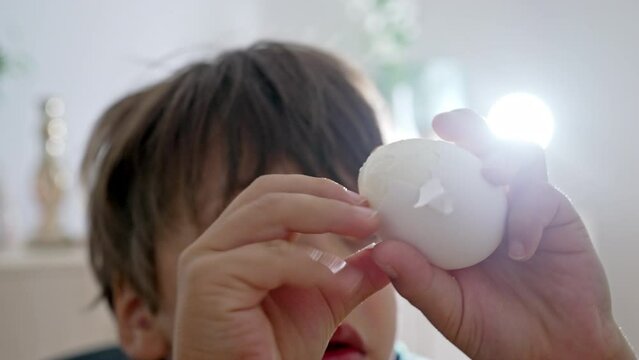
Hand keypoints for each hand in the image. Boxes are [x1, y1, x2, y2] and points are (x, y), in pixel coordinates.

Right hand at [172, 174, 388, 358]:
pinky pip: (270, 258)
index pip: (273, 193)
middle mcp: (214, 243)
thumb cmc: (274, 352)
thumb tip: (389, 251)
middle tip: (370, 212)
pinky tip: (342, 279)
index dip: (319, 191)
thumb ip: (350, 273)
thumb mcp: (323, 302)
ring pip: (269, 212)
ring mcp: (205, 259)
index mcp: (235, 241)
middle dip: (325, 196)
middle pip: (269, 193)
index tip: (364, 205)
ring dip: (326, 217)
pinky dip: (312, 265)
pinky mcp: (208, 282)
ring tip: (368, 229)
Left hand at [372, 109, 635, 358]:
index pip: (437, 177)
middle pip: (480, 150)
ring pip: (518, 158)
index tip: (394, 148)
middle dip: (467, 128)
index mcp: (455, 223)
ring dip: (504, 158)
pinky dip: (529, 213)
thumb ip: (417, 280)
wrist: (552, 351)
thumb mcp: (448, 307)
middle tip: (447, 125)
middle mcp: (487, 207)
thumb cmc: (493, 330)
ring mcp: (521, 207)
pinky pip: (544, 196)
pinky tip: (521, 248)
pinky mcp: (555, 216)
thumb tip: (381, 248)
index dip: (418, 157)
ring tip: (492, 175)